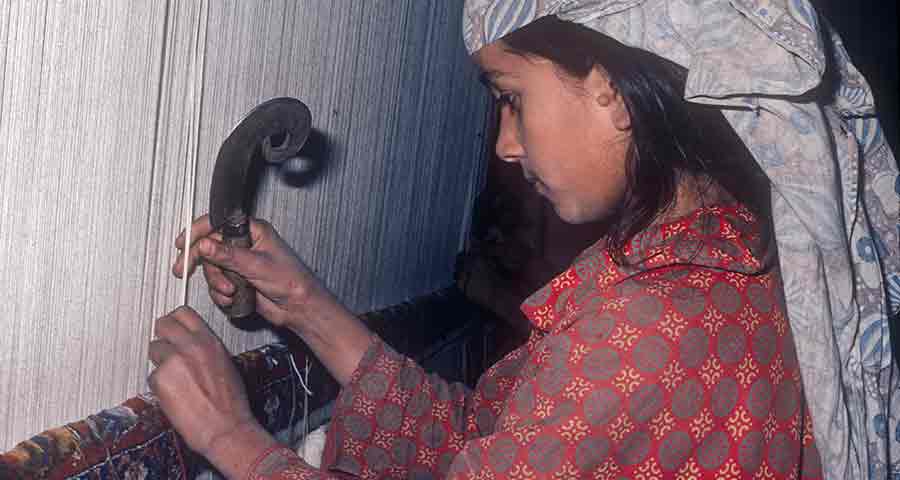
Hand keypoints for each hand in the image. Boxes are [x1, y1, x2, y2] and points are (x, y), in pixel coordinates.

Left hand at [148, 307, 276, 476]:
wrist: (227, 429)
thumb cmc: (232, 404)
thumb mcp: (226, 364)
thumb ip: (206, 350)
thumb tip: (190, 346)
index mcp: (210, 341)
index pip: (183, 313)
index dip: (174, 321)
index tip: (172, 329)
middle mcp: (192, 346)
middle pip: (162, 324)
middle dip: (162, 336)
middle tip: (165, 350)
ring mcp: (174, 361)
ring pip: (154, 350)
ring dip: (160, 362)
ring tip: (174, 379)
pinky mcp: (161, 379)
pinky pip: (152, 376)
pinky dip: (159, 385)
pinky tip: (173, 395)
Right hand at [173, 215, 335, 329]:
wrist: (298, 307)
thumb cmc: (292, 281)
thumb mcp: (256, 265)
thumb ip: (228, 255)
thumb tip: (205, 244)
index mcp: (253, 231)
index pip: (218, 223)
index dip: (198, 231)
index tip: (183, 242)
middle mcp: (245, 244)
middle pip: (209, 246)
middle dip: (200, 261)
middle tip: (183, 269)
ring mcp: (240, 262)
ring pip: (212, 268)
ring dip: (216, 282)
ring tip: (230, 290)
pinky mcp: (238, 279)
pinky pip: (217, 283)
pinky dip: (220, 293)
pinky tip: (232, 298)